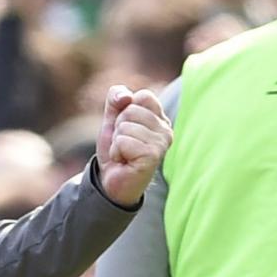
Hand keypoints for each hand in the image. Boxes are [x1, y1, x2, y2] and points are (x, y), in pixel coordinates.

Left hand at [95, 86, 170, 207]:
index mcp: (160, 118)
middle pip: (131, 110)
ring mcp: (162, 143)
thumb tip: (126, 96)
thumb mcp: (112, 118)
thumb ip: (116, 98)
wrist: (111, 180)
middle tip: (124, 144)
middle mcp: (166, 130)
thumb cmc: (116, 149)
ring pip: (125, 126)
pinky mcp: (153, 156)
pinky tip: (125, 161)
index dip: (124, 110)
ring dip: (117, 142)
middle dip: (118, 128)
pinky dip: (116, 151)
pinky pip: (124, 141)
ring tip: (124, 154)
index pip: (143, 96)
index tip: (125, 128)